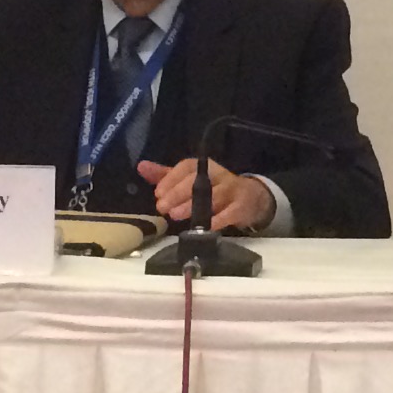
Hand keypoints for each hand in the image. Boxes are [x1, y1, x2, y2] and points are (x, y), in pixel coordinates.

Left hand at [140, 157, 274, 232]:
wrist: (251, 199)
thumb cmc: (215, 189)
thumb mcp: (190, 180)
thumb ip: (166, 175)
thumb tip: (141, 166)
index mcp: (205, 166)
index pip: (187, 167)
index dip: (171, 179)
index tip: (158, 193)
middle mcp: (219, 175)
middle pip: (198, 181)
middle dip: (178, 193)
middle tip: (162, 207)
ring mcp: (232, 190)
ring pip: (213, 196)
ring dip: (193, 206)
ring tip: (176, 215)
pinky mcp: (241, 207)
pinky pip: (230, 213)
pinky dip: (218, 220)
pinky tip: (205, 226)